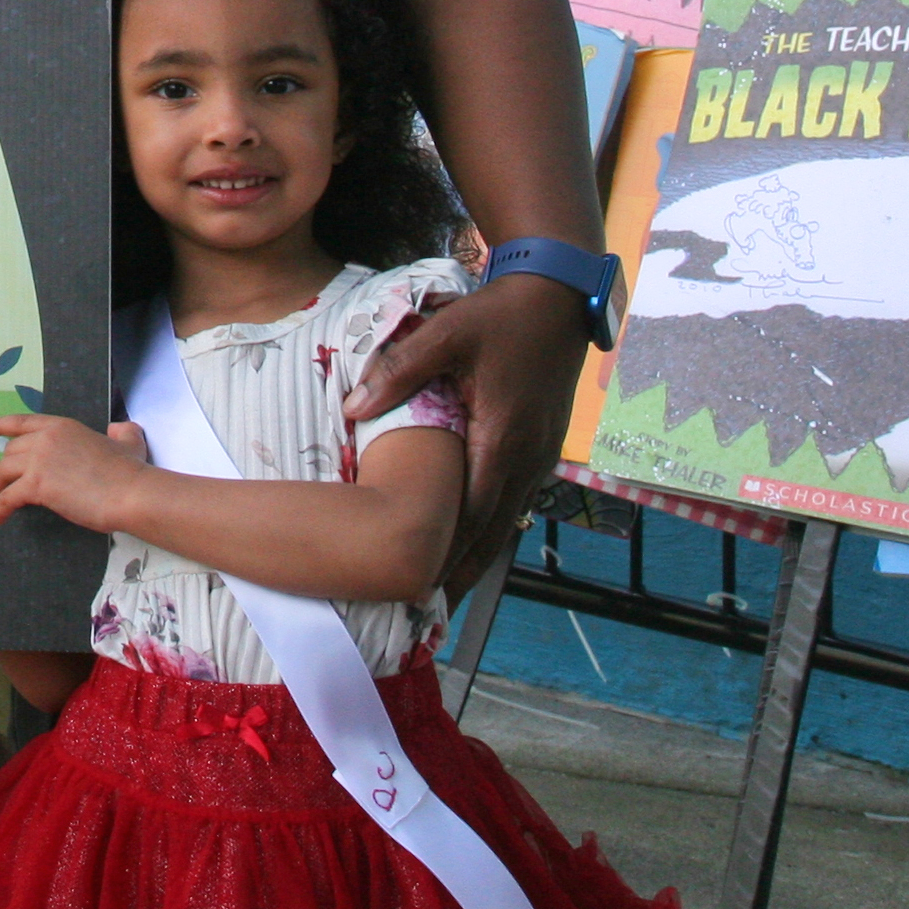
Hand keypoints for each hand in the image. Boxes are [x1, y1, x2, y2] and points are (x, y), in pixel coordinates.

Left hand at [0, 414, 150, 532]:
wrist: (130, 493)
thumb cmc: (130, 471)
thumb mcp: (128, 442)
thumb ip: (121, 431)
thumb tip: (119, 428)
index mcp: (62, 426)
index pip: (21, 422)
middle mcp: (45, 439)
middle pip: (10, 451)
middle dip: (5, 467)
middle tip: (6, 482)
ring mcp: (39, 461)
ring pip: (3, 471)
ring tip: (1, 499)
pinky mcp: (37, 486)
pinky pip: (7, 497)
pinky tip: (0, 518)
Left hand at [343, 274, 586, 592]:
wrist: (557, 296)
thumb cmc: (499, 315)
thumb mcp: (445, 335)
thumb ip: (398, 372)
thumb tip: (351, 407)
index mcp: (502, 438)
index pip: (472, 514)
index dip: (447, 555)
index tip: (421, 587)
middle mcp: (527, 458)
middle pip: (493, 533)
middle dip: (463, 573)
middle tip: (430, 612)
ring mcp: (541, 455)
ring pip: (508, 520)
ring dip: (480, 554)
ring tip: (448, 590)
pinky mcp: (543, 446)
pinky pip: (517, 498)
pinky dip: (495, 526)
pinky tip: (475, 542)